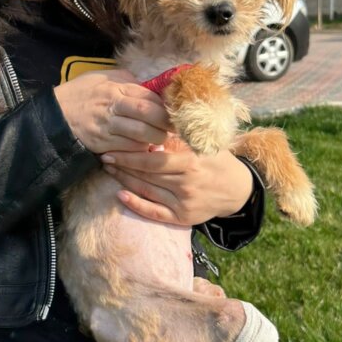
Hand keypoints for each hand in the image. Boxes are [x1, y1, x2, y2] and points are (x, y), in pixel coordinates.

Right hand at [54, 69, 169, 153]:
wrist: (55, 116)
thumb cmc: (81, 94)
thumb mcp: (102, 78)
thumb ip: (127, 81)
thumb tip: (151, 88)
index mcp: (115, 88)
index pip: (149, 97)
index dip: (166, 106)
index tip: (176, 112)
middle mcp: (112, 107)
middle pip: (149, 115)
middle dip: (166, 123)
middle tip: (175, 127)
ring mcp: (107, 128)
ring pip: (141, 136)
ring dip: (156, 139)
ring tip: (161, 138)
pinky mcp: (103, 144)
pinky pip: (129, 149)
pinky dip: (140, 149)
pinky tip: (144, 146)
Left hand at [100, 146, 253, 224]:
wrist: (237, 190)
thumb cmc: (217, 160)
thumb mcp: (204, 144)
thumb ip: (180, 138)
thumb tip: (152, 123)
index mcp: (191, 163)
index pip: (153, 159)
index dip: (130, 155)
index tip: (112, 149)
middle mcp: (186, 184)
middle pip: (146, 175)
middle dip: (122, 166)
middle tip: (104, 157)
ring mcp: (184, 202)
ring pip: (147, 191)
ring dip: (125, 181)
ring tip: (109, 171)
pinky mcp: (183, 217)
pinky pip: (155, 213)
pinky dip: (137, 205)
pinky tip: (120, 196)